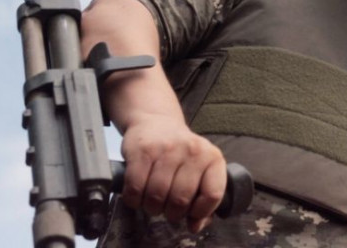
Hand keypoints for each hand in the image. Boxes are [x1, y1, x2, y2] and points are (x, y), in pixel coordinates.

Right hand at [120, 113, 226, 232]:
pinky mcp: (142, 150)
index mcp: (212, 157)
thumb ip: (203, 199)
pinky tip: (137, 194)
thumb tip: (194, 226)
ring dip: (151, 208)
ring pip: (157, 196)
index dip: (200, 212)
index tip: (191, 214)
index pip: (212, 194)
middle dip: (171, 213)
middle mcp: (192, 151)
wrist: (156, 121)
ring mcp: (167, 149)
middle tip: (167, 209)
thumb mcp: (200, 169)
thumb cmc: (180, 153)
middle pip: (181, 200)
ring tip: (152, 202)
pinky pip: (135, 188)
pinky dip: (134, 199)